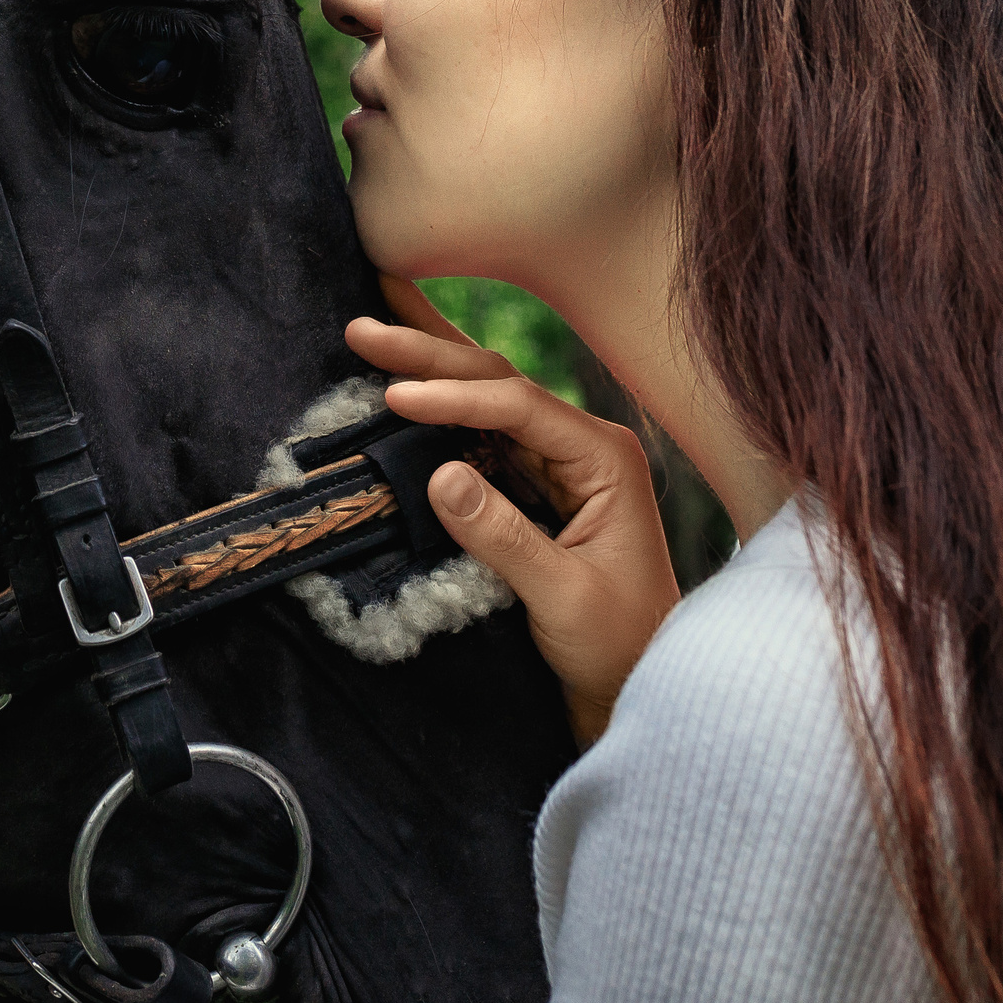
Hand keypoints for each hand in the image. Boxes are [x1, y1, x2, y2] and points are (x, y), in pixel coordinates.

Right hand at [347, 276, 681, 743]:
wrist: (638, 681)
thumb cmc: (616, 644)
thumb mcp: (563, 598)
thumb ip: (503, 537)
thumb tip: (438, 475)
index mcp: (605, 458)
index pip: (518, 407)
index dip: (453, 398)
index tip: (394, 397)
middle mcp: (583, 444)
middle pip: (498, 382)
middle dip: (429, 352)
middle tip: (363, 329)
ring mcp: (558, 460)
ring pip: (485, 395)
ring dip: (429, 363)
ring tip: (374, 321)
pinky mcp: (534, 483)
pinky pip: (479, 430)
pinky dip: (438, 402)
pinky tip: (405, 375)